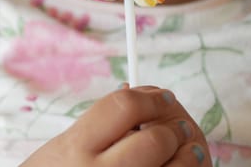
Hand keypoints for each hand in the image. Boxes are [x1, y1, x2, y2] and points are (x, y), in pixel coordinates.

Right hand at [20, 85, 210, 166]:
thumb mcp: (63, 146)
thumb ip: (98, 123)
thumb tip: (137, 95)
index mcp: (77, 147)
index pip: (124, 107)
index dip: (151, 97)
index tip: (164, 97)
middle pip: (155, 140)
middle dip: (173, 129)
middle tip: (179, 127)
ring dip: (188, 156)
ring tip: (188, 150)